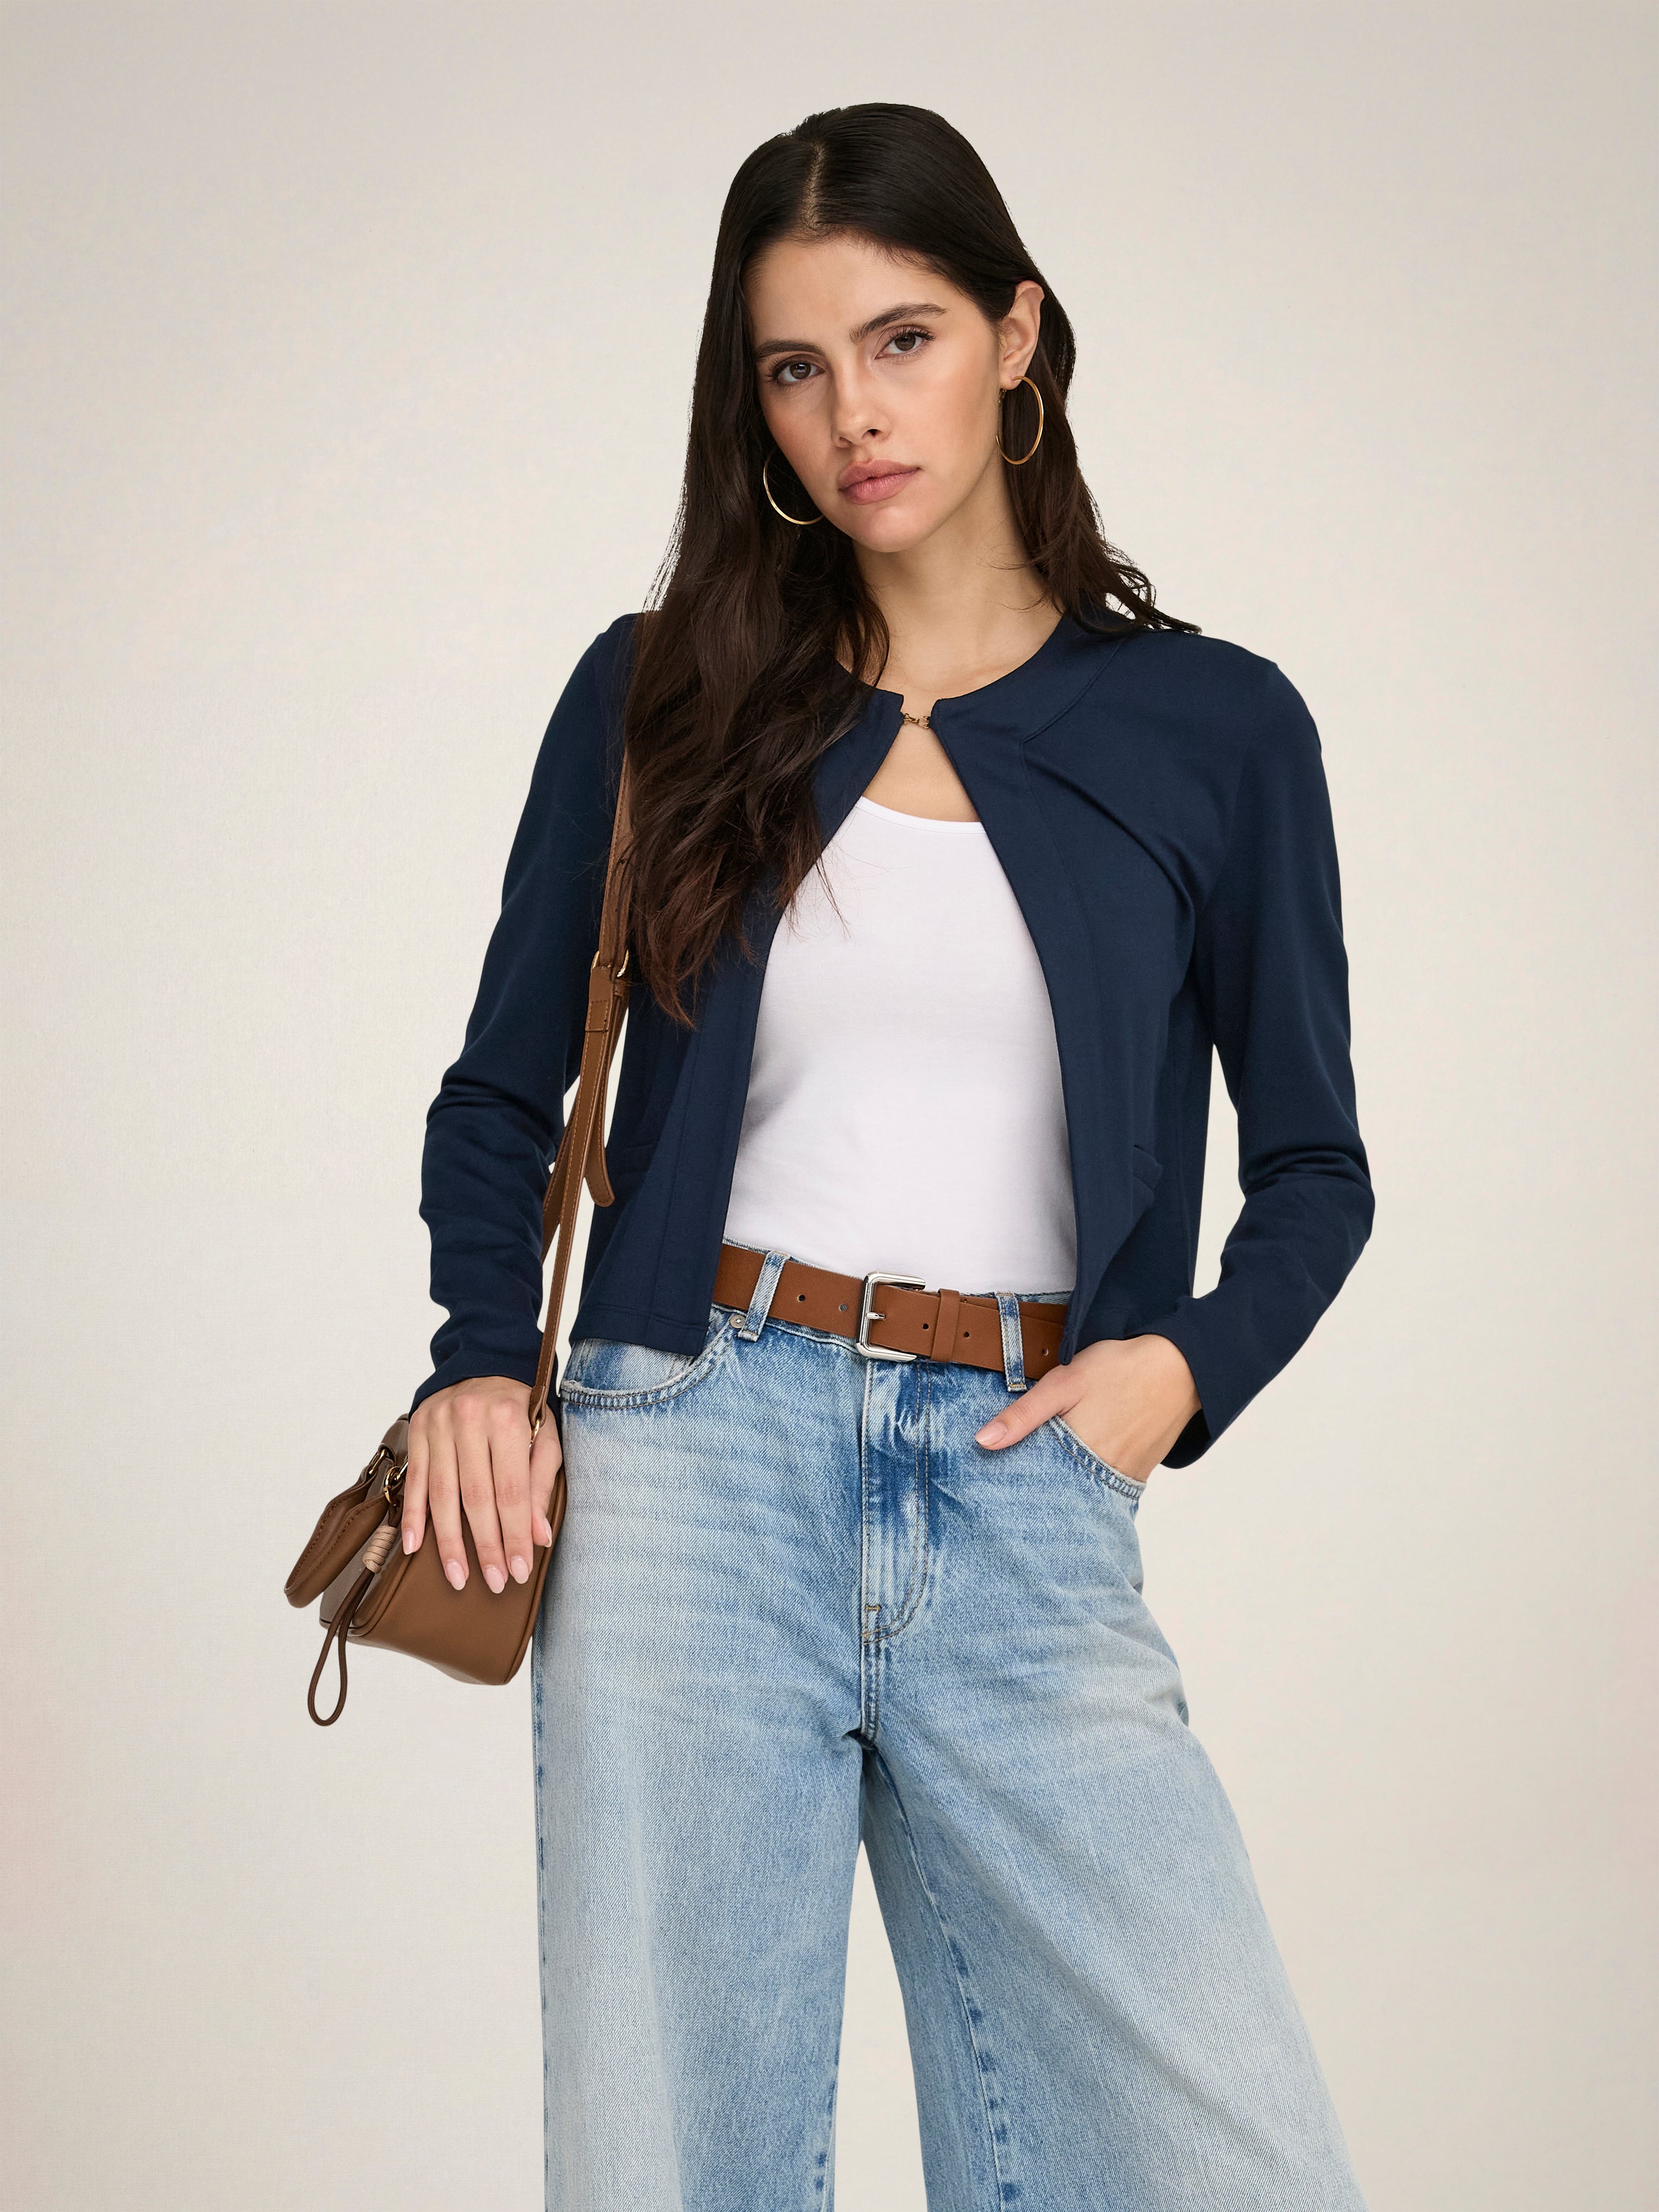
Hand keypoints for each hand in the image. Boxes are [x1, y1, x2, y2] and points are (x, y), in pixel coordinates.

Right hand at [403, 1375, 563, 1593]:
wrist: (485, 1362)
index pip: (512, 1490)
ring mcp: (439, 1424)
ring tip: (458, 1577)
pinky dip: (413, 1516)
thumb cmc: (521, 1407)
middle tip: (494, 1582)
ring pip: (443, 1494)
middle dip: (486, 1545)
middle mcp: (470, 1419)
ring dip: (449, 1542)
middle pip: (477, 1497)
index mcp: (509, 1419)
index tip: (520, 1570)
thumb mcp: (545, 1436)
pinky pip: (414, 1480)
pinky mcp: (417, 1429)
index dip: (515, 1534)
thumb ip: (541, 1483)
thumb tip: (538, 1536)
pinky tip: (415, 1547)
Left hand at [973, 1333, 1199, 1485]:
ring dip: (1064, 1489)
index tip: (994, 1488)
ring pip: (1084, 1495)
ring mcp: (1124, 1478)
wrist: (1181, 1366)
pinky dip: (1090, 1484)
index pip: (1036, 1488)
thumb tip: (982, 1441)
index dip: (1015, 1486)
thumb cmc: (1119, 1368)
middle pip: (1060, 1496)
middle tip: (1013, 1490)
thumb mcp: (1064, 1383)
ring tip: (1043, 1480)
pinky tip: (1076, 1470)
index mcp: (1078, 1455)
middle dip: (1038, 1493)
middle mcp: (1102, 1477)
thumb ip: (1023, 1415)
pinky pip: (1107, 1488)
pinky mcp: (1139, 1474)